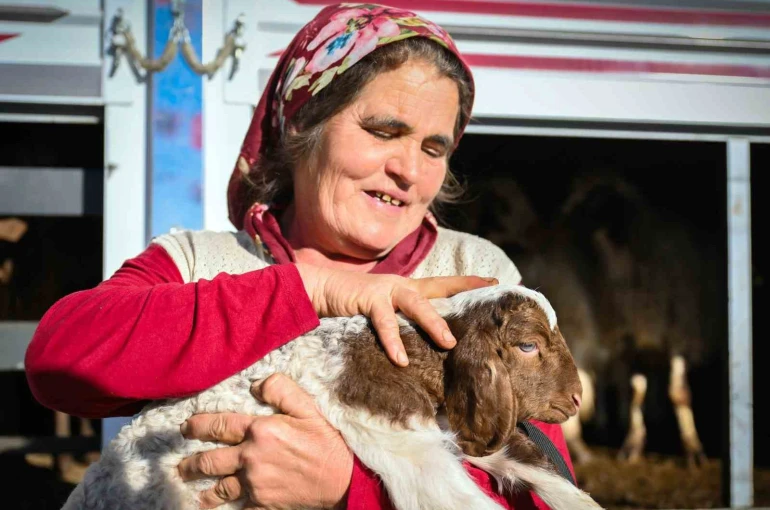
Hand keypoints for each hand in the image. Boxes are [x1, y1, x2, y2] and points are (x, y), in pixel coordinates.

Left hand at [178, 374, 352, 508]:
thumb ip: (281, 389)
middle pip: (211, 460)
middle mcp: (251, 457)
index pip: (220, 425)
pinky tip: (217, 508)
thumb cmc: (327, 442)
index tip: (186, 427)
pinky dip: (224, 509)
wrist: (344, 480)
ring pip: (219, 488)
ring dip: (204, 489)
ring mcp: (255, 484)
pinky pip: (237, 508)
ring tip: (195, 489)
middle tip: (182, 464)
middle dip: (192, 462)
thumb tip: (255, 384)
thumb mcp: (308, 408)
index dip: (199, 426)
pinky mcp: (262, 504)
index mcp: (261, 430)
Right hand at [297, 263, 496, 365]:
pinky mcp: (368, 298)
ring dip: (433, 322)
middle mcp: (401, 286)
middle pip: (438, 289)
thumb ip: (401, 324)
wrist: (319, 290)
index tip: (494, 283)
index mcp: (407, 289)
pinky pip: (384, 322)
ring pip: (417, 304)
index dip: (468, 283)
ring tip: (448, 343)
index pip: (443, 285)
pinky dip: (393, 341)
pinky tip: (400, 359)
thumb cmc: (351, 305)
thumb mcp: (381, 314)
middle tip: (485, 307)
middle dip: (462, 294)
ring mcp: (385, 290)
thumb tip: (421, 347)